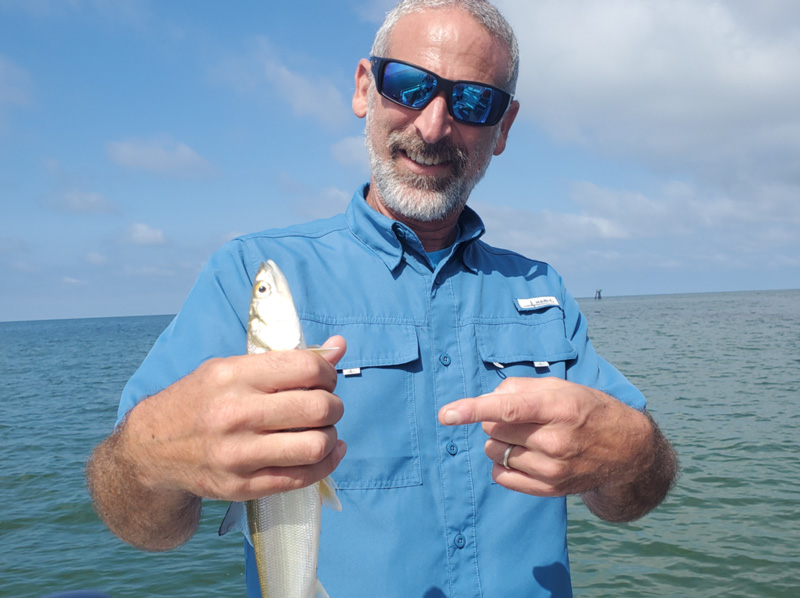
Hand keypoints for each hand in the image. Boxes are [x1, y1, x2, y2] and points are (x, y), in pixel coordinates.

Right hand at [124, 335, 347, 501]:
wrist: (151, 450)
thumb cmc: (199, 400)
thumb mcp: (232, 367)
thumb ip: (287, 359)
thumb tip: (340, 346)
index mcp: (233, 375)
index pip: (306, 368)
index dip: (327, 373)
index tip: (323, 379)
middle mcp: (235, 414)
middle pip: (318, 408)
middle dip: (333, 406)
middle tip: (326, 406)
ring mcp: (238, 455)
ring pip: (316, 445)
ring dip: (331, 436)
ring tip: (322, 430)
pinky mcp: (242, 487)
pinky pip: (302, 478)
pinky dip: (326, 464)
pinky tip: (326, 452)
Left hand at [438, 377, 652, 497]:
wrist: (626, 451)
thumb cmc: (588, 410)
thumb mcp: (561, 387)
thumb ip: (520, 387)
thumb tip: (488, 398)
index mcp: (559, 408)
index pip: (507, 409)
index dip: (473, 410)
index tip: (446, 414)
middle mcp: (556, 441)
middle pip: (494, 429)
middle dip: (494, 419)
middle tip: (517, 417)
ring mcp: (553, 469)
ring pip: (495, 452)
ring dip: (499, 441)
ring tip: (524, 436)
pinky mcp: (549, 490)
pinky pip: (502, 476)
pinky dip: (502, 463)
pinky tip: (521, 455)